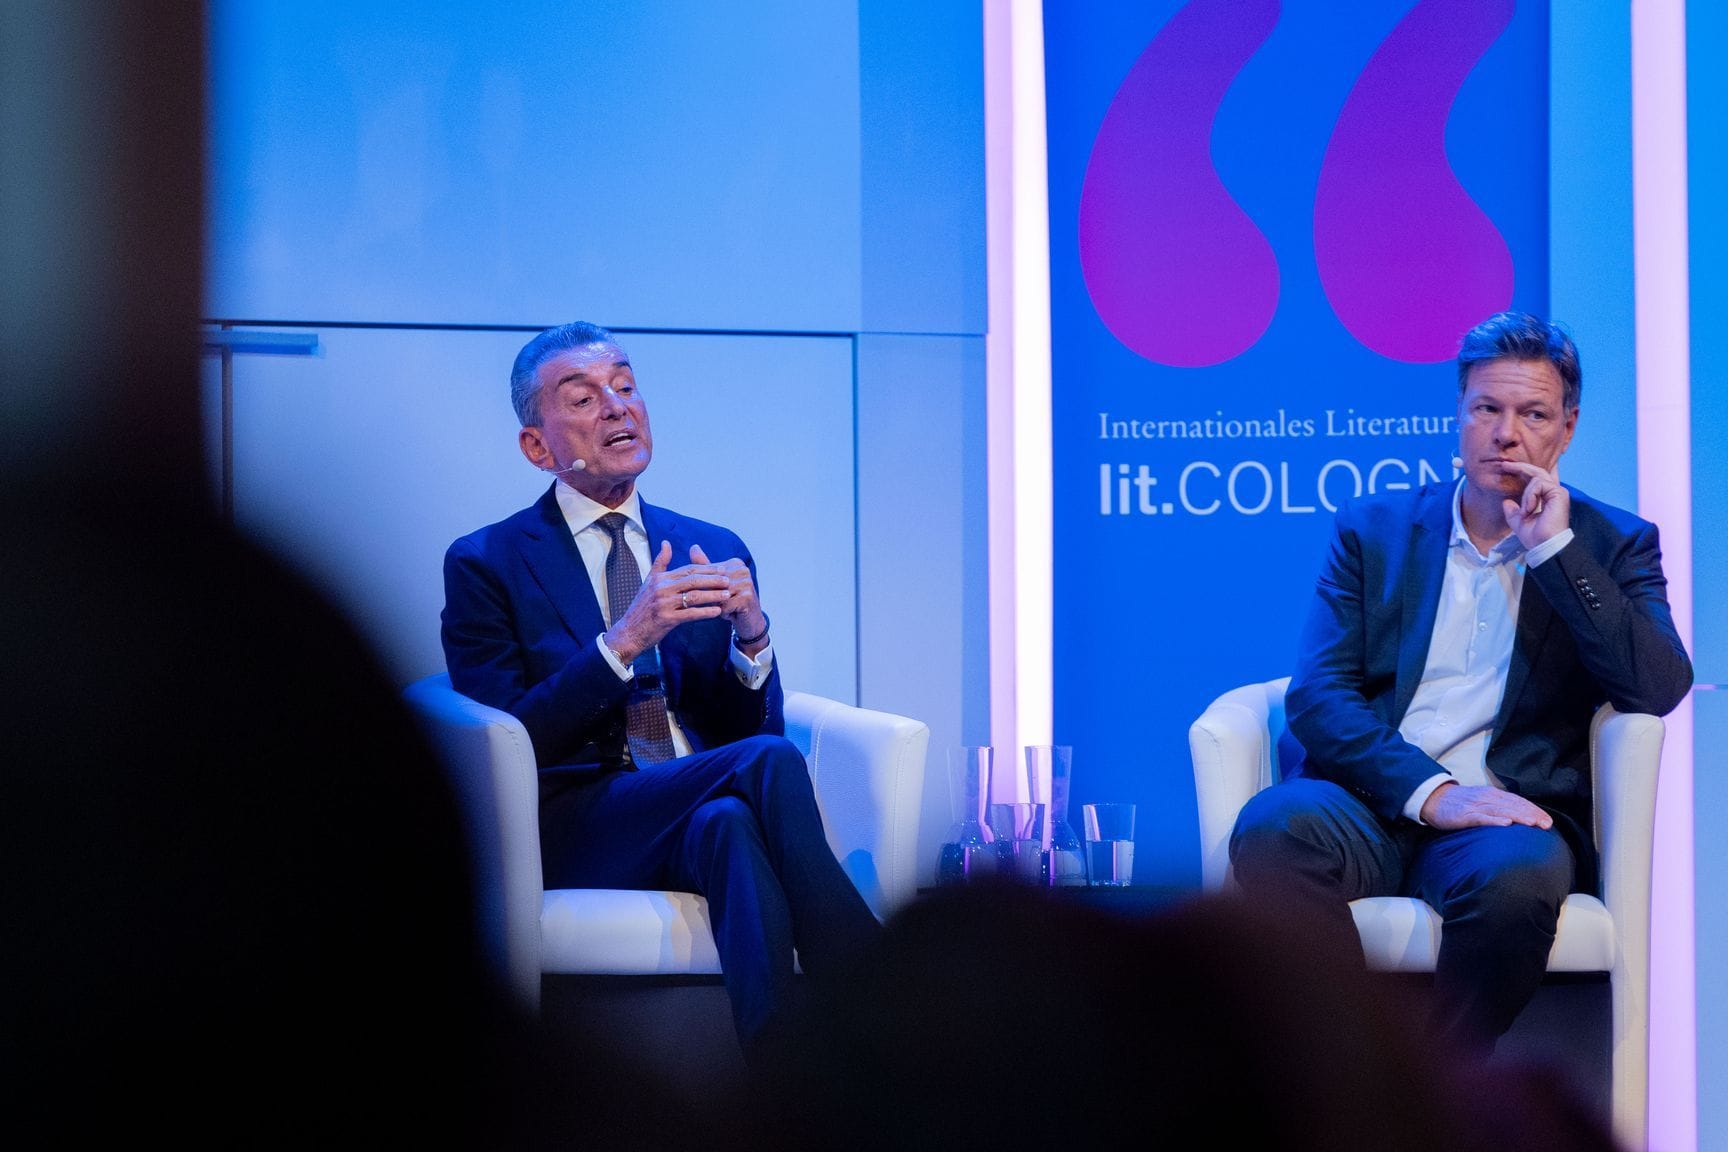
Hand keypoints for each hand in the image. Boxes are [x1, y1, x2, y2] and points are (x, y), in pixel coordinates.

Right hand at [604, 540, 727, 663]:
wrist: (629, 631)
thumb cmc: (642, 607)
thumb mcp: (649, 581)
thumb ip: (660, 562)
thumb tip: (666, 542)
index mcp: (660, 578)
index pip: (688, 569)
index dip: (706, 569)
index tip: (722, 570)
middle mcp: (662, 588)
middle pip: (693, 580)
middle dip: (713, 580)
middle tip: (728, 580)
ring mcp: (664, 604)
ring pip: (694, 596)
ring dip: (713, 595)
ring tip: (727, 595)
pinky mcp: (666, 619)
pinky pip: (690, 614)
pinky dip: (705, 612)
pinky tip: (717, 612)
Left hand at [689, 544, 766, 645]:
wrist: (751, 621)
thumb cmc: (732, 601)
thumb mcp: (717, 583)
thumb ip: (705, 566)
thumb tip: (693, 547)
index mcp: (735, 563)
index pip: (710, 573)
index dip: (706, 586)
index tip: (715, 593)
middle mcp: (742, 570)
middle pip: (713, 584)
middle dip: (711, 596)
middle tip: (720, 603)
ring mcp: (746, 583)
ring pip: (717, 596)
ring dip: (717, 605)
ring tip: (726, 607)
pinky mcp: (747, 597)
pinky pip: (724, 606)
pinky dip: (724, 612)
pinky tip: (732, 613)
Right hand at [1419, 782, 1551, 830]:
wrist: (1433, 799)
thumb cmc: (1459, 803)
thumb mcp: (1481, 801)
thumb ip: (1498, 807)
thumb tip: (1519, 818)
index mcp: (1493, 795)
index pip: (1518, 802)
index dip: (1534, 810)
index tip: (1548, 821)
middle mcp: (1487, 798)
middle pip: (1513, 805)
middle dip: (1532, 815)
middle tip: (1547, 825)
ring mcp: (1476, 806)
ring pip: (1501, 810)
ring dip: (1518, 816)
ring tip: (1533, 823)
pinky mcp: (1464, 815)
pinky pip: (1482, 818)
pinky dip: (1494, 820)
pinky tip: (1506, 824)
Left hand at [1498, 460, 1569, 549]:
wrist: (1544, 545)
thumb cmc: (1534, 537)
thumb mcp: (1518, 521)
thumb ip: (1512, 511)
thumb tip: (1506, 502)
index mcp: (1546, 498)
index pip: (1537, 478)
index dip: (1525, 470)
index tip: (1508, 466)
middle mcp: (1554, 493)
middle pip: (1538, 471)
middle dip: (1521, 466)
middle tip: (1504, 464)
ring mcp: (1558, 492)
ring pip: (1536, 479)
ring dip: (1526, 495)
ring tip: (1525, 511)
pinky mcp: (1559, 493)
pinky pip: (1539, 484)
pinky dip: (1530, 496)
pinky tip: (1530, 509)